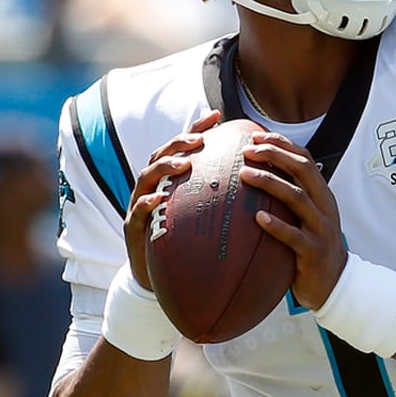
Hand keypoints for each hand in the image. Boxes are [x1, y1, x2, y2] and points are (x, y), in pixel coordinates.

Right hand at [123, 110, 221, 289]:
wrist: (160, 280)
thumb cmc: (187, 243)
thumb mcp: (205, 216)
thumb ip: (223, 196)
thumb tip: (263, 180)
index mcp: (170, 181)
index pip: (183, 148)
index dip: (198, 130)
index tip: (218, 116)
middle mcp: (153, 188)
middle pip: (161, 155)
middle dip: (179, 143)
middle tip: (200, 141)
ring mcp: (139, 206)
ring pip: (146, 178)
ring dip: (164, 168)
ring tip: (183, 164)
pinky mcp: (133, 229)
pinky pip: (137, 213)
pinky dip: (147, 204)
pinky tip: (158, 200)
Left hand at [241, 132, 347, 309]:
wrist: (335, 283)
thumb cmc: (312, 246)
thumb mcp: (307, 216)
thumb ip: (291, 196)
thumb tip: (257, 175)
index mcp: (322, 194)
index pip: (304, 158)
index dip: (281, 144)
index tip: (256, 136)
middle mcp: (324, 206)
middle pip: (302, 170)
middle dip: (275, 155)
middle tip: (248, 150)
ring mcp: (320, 228)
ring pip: (297, 198)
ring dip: (270, 183)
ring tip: (245, 175)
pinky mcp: (313, 251)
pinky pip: (294, 236)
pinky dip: (276, 225)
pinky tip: (258, 218)